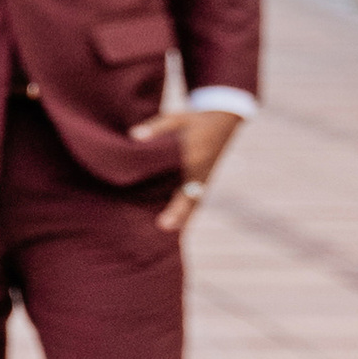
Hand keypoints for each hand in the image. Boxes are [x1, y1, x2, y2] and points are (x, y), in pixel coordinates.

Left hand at [129, 103, 241, 237]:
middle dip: (178, 218)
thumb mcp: (178, 118)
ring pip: (193, 205)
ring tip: (166, 240)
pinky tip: (175, 231)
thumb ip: (157, 127)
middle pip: (190, 202)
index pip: (184, 186)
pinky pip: (195, 202)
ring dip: (182, 220)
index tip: (164, 223)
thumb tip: (134, 136)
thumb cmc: (196, 120)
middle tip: (164, 232)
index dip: (175, 207)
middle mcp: (201, 173)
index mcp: (195, 158)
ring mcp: (205, 180)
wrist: (224, 121)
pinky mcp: (204, 182)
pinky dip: (186, 215)